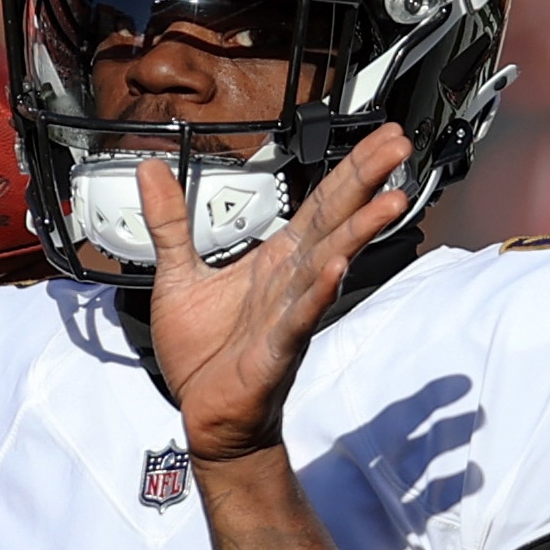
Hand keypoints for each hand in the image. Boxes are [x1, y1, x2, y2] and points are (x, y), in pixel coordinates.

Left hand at [136, 127, 409, 463]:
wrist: (205, 415)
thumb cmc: (204, 353)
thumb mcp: (177, 275)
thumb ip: (169, 222)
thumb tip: (149, 168)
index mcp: (275, 261)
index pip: (320, 204)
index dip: (350, 168)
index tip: (383, 134)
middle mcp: (290, 282)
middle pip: (334, 221)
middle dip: (366, 182)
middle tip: (399, 144)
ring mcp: (287, 315)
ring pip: (327, 264)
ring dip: (357, 232)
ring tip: (388, 201)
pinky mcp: (274, 351)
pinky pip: (298, 319)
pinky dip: (317, 294)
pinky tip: (336, 269)